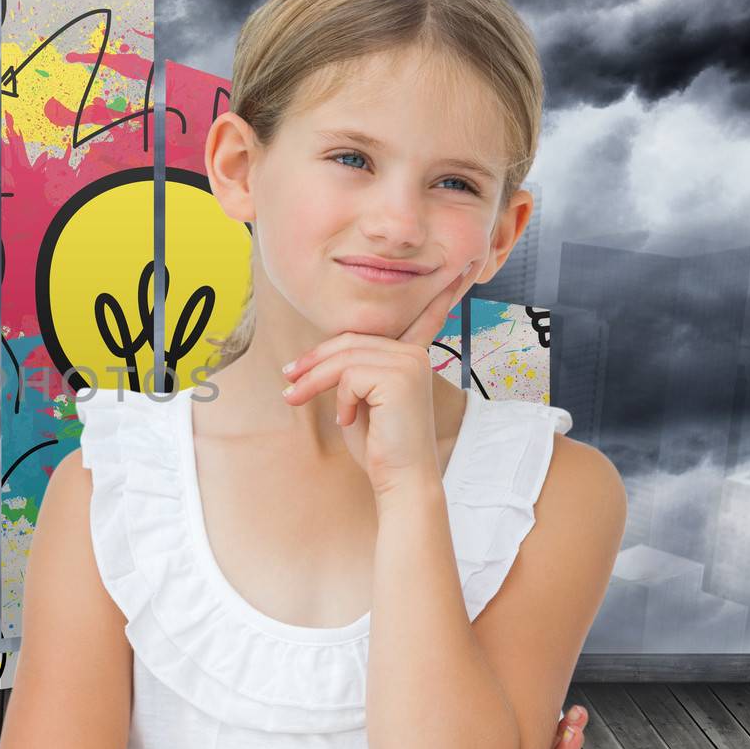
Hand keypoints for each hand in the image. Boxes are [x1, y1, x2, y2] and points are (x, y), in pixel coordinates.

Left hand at [279, 258, 480, 495]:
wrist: (400, 479)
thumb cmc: (380, 445)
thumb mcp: (361, 399)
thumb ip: (353, 371)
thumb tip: (319, 355)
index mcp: (411, 356)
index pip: (423, 319)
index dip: (438, 296)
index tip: (461, 269)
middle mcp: (414, 354)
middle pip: (349, 341)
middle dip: (314, 361)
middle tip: (288, 382)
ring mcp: (409, 362)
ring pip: (343, 357)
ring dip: (313, 381)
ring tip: (295, 399)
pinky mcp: (399, 376)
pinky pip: (347, 375)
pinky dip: (338, 398)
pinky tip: (347, 420)